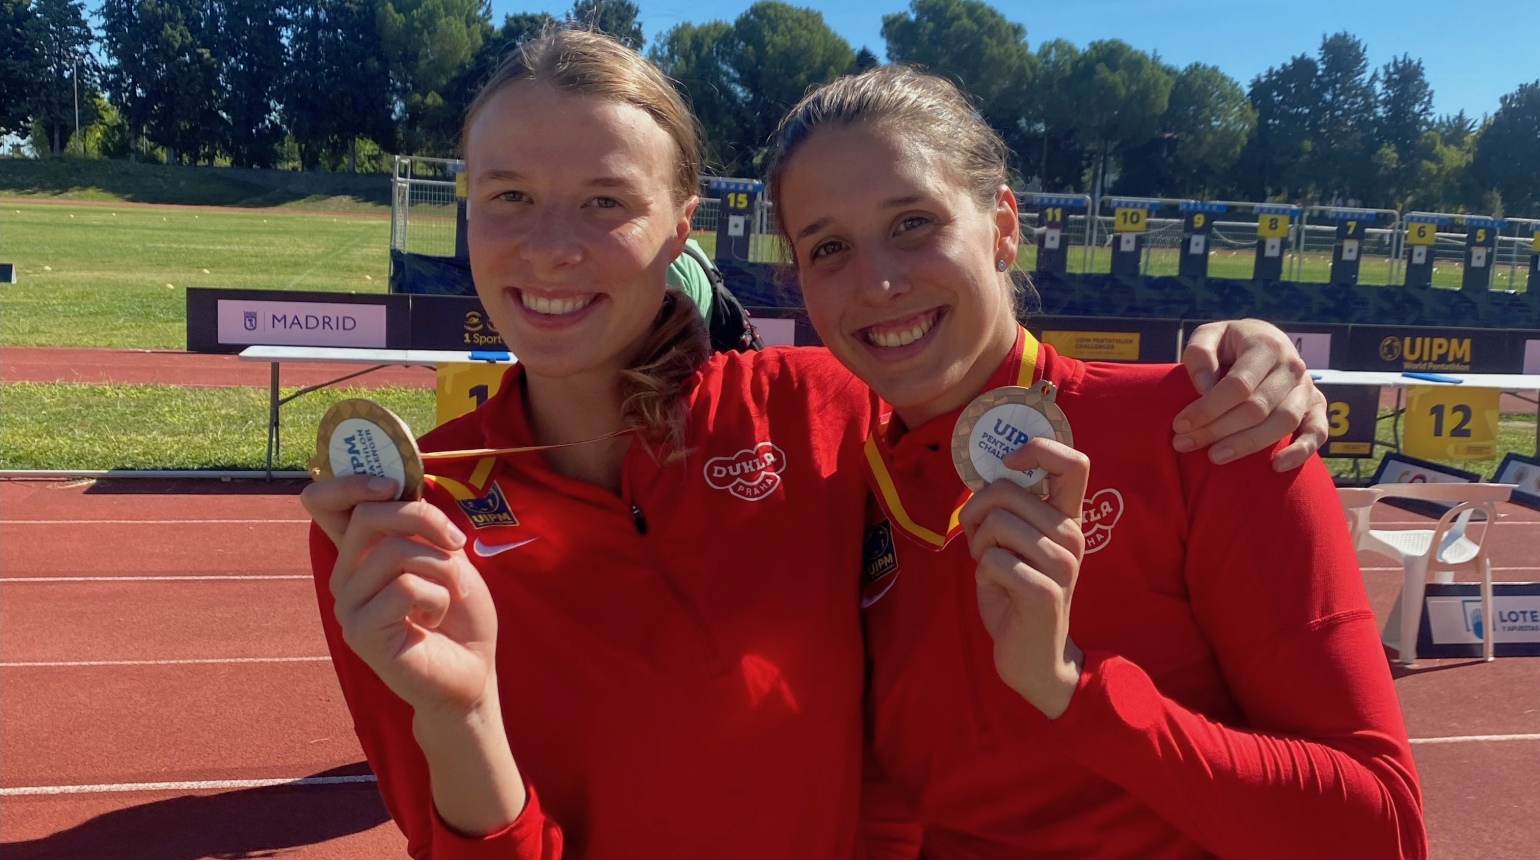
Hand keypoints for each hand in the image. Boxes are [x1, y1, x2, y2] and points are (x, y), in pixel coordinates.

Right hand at [302, 475, 499, 722]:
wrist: (471, 671)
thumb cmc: (460, 614)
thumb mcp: (446, 554)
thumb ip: (417, 525)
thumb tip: (398, 487)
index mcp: (361, 552)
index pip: (323, 504)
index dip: (348, 482)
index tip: (389, 484)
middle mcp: (345, 575)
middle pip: (368, 515)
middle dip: (424, 519)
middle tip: (457, 542)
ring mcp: (348, 605)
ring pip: (394, 551)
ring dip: (441, 567)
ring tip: (452, 593)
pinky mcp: (360, 632)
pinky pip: (404, 588)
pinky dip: (437, 597)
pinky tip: (435, 618)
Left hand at [958, 438, 1087, 718]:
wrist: (1033, 657)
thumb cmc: (1016, 594)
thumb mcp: (1014, 544)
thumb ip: (1007, 509)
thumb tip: (985, 474)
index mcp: (1067, 519)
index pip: (1073, 462)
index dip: (1037, 449)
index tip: (1009, 464)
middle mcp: (1072, 536)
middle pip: (1006, 490)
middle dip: (976, 513)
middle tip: (981, 542)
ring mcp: (1063, 564)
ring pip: (996, 524)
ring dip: (979, 546)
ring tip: (991, 568)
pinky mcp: (1046, 592)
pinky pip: (993, 561)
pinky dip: (983, 574)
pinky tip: (998, 591)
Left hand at [1175, 319, 1327, 470]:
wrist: (1263, 341)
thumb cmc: (1230, 343)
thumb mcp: (1209, 336)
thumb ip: (1200, 353)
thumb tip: (1205, 387)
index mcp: (1266, 345)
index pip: (1238, 385)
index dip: (1207, 408)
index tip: (1180, 425)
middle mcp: (1292, 366)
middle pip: (1257, 407)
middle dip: (1217, 430)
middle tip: (1185, 444)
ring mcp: (1307, 387)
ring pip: (1283, 422)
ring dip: (1248, 444)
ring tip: (1214, 457)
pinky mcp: (1316, 406)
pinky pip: (1317, 432)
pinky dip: (1301, 451)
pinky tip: (1276, 466)